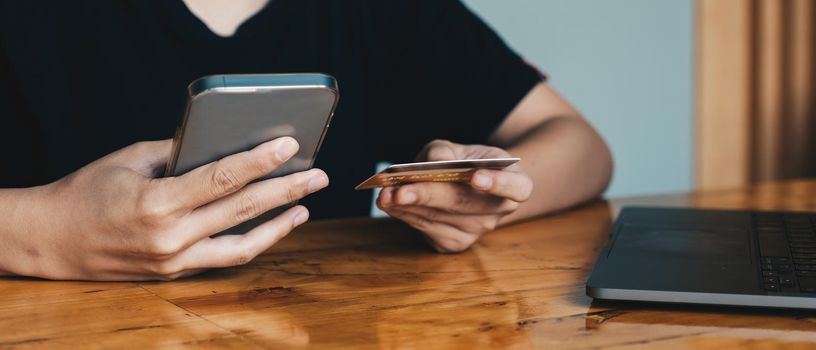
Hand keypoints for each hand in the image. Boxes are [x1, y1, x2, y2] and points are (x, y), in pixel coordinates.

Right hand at [5, 137, 327, 280]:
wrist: (51, 241)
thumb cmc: (86, 193)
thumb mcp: (130, 160)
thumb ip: (178, 152)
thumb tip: (223, 144)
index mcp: (157, 202)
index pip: (222, 178)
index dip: (260, 161)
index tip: (291, 145)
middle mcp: (170, 237)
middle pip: (242, 209)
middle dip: (286, 190)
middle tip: (318, 176)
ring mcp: (174, 260)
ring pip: (243, 243)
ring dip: (280, 223)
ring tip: (305, 204)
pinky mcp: (175, 273)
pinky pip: (225, 258)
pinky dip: (254, 241)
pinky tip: (275, 226)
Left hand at [376, 140, 532, 252]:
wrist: (466, 188)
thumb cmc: (466, 163)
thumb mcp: (460, 149)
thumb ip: (445, 151)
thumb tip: (435, 160)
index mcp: (516, 184)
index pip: (516, 187)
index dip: (498, 183)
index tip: (475, 176)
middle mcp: (499, 212)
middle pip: (465, 204)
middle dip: (428, 196)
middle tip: (399, 190)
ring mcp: (477, 232)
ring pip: (439, 218)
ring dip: (407, 206)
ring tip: (384, 193)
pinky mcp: (453, 244)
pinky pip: (426, 229)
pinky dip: (404, 215)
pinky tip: (388, 203)